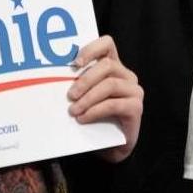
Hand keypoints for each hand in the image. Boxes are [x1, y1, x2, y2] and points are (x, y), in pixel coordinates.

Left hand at [67, 35, 142, 162]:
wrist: (110, 147)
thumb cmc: (94, 119)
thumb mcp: (84, 98)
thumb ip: (78, 86)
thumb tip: (56, 80)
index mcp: (114, 67)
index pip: (107, 44)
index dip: (91, 49)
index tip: (75, 63)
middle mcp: (127, 76)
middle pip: (107, 65)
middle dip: (85, 80)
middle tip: (69, 96)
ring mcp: (134, 91)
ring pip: (110, 84)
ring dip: (88, 98)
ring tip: (73, 110)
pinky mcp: (136, 108)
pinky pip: (113, 104)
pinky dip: (95, 111)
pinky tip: (83, 118)